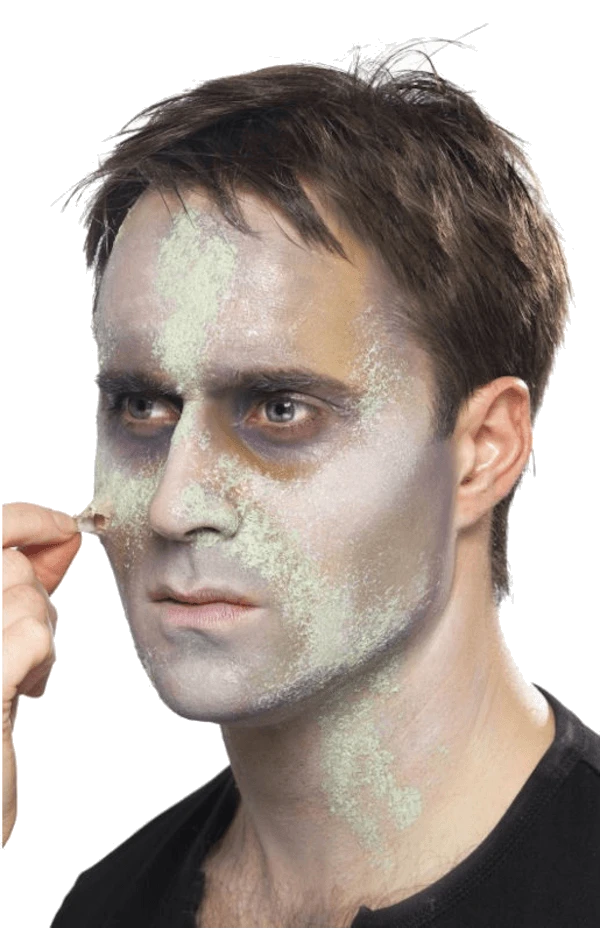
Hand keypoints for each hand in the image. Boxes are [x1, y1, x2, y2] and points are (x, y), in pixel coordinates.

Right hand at [2, 503, 80, 844]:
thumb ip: (10, 586)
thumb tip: (55, 535)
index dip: (25, 519)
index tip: (60, 529)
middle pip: (1, 555)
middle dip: (34, 585)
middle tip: (35, 626)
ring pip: (20, 593)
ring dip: (38, 629)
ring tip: (21, 671)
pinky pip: (28, 634)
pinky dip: (39, 657)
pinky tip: (24, 689)